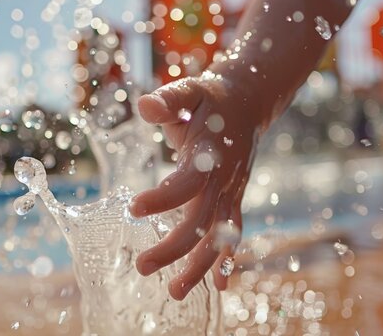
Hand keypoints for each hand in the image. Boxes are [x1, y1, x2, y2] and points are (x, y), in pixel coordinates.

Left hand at [129, 71, 260, 299]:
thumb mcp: (189, 91)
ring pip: (218, 237)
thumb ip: (168, 100)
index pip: (188, 182)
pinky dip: (226, 261)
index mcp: (210, 154)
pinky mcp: (233, 200)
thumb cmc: (210, 99)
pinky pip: (232, 235)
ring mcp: (232, 193)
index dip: (164, 197)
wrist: (249, 103)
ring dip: (198, 267)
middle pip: (201, 221)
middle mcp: (224, 179)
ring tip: (174, 292)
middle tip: (142, 267)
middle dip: (174, 247)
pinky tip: (219, 288)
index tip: (133, 209)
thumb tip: (145, 106)